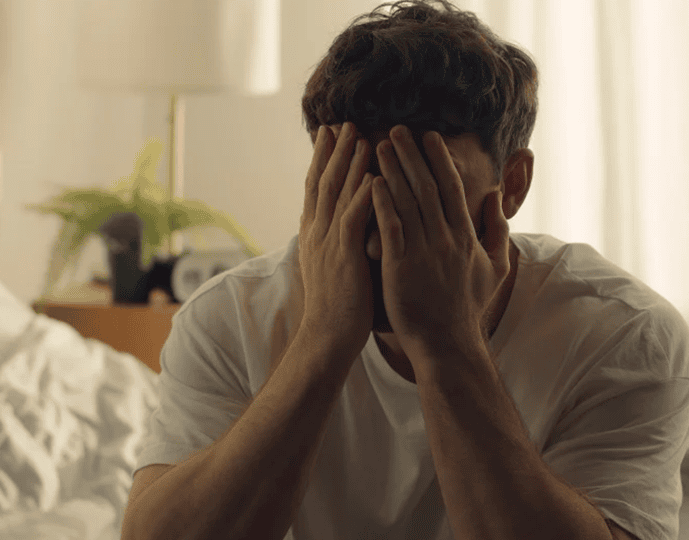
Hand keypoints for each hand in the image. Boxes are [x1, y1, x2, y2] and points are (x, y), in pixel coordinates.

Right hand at [297, 122, 375, 356]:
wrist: (327, 338)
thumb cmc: (337, 308)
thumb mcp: (331, 267)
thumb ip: (337, 242)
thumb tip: (344, 225)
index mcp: (315, 235)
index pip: (317, 188)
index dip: (323, 159)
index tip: (330, 134)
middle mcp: (318, 233)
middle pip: (324, 182)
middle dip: (334, 150)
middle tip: (343, 122)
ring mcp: (328, 243)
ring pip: (337, 193)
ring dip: (349, 162)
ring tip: (359, 134)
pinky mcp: (344, 255)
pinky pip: (353, 217)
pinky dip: (363, 193)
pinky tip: (373, 173)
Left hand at [371, 125, 510, 360]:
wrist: (447, 343)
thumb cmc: (468, 307)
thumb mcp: (495, 268)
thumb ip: (497, 229)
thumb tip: (494, 196)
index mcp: (465, 235)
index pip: (451, 187)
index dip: (439, 159)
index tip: (428, 136)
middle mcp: (445, 238)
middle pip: (427, 186)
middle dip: (411, 154)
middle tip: (396, 128)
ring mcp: (423, 251)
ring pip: (407, 201)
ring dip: (392, 169)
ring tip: (377, 146)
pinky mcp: (401, 266)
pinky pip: (390, 227)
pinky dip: (381, 202)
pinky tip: (370, 182)